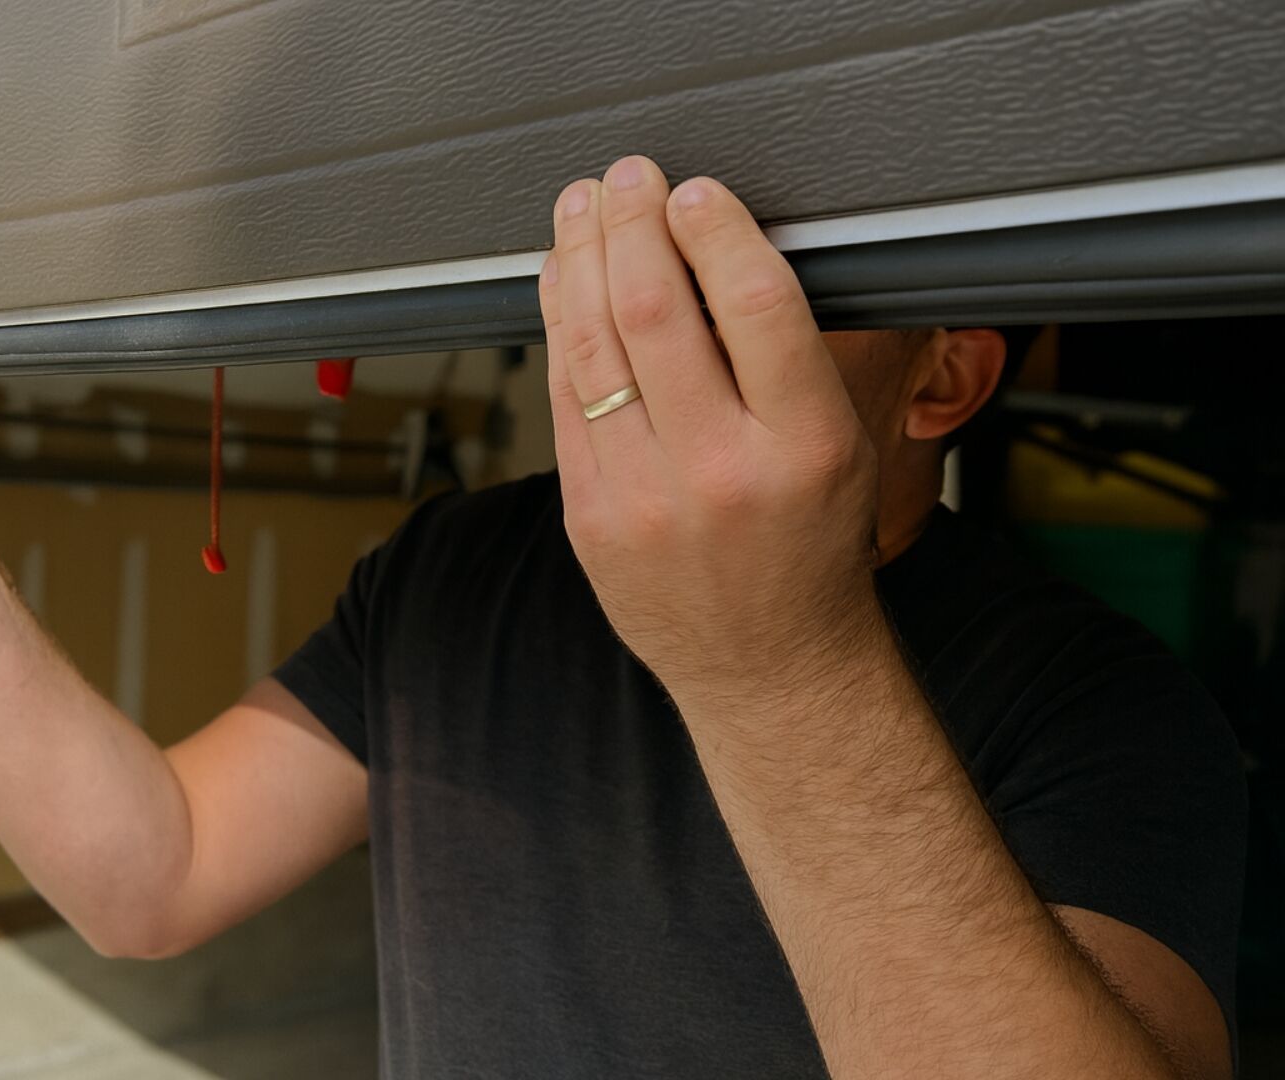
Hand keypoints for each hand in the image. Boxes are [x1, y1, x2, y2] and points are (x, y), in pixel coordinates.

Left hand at [539, 158, 882, 702]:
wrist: (768, 664)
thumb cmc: (809, 547)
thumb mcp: (839, 446)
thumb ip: (787, 358)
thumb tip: (720, 247)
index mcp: (806, 443)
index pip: (755, 305)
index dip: (715, 230)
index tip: (694, 190)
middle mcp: (723, 471)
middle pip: (657, 312)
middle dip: (632, 224)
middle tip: (628, 177)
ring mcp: (646, 498)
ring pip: (594, 347)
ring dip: (582, 260)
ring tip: (583, 209)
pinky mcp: (590, 517)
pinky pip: (563, 398)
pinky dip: (558, 326)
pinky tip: (562, 281)